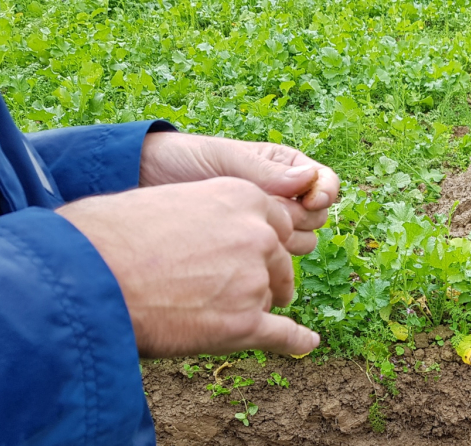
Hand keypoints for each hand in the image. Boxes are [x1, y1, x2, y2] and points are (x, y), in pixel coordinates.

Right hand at [57, 177, 319, 357]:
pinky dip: (295, 342)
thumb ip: (205, 216)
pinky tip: (305, 344)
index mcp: (240, 197)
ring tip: (214, 314)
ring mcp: (254, 281)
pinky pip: (284, 335)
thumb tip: (208, 237)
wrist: (86, 276)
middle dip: (266, 275)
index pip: (275, 223)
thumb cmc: (107, 235)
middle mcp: (257, 235)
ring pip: (269, 298)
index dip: (264, 242)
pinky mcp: (246, 324)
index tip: (255, 253)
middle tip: (243, 288)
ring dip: (251, 307)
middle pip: (278, 262)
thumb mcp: (169, 201)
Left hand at [139, 132, 339, 254]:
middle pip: (317, 218)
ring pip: (302, 242)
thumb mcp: (226, 159)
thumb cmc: (184, 160)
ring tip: (248, 229)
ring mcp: (269, 225)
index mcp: (285, 168)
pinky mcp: (253, 249)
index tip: (310, 199)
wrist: (146, 185)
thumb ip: (267, 172)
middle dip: (298, 217)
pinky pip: (277, 260)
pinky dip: (267, 257)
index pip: (325, 183)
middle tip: (268, 212)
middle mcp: (284, 198)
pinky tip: (242, 249)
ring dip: (283, 240)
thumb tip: (308, 178)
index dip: (324, 192)